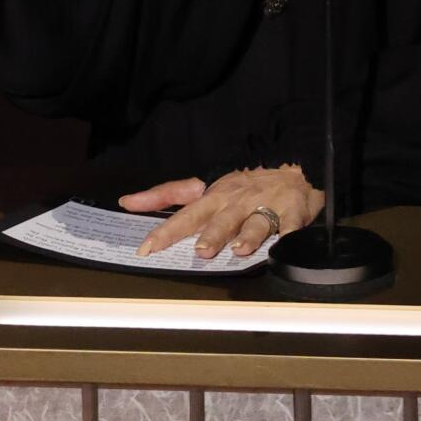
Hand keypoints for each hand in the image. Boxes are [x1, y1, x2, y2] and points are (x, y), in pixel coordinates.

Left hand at [120, 165, 323, 258]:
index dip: (166, 231)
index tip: (148, 248)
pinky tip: (285, 245)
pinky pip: (292, 226)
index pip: (186, 215)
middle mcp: (238, 202)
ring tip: (240, 250)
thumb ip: (166, 196)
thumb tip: (127, 202)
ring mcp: (267, 207)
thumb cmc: (243, 185)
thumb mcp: (204, 187)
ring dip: (248, 235)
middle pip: (223, 220)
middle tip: (201, 251)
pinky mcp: (293, 213)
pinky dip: (289, 236)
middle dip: (212, 234)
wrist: (291, 169)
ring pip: (257, 222)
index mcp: (215, 197)